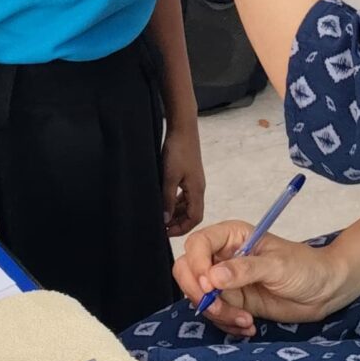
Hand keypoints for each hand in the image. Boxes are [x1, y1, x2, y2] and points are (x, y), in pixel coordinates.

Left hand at [161, 123, 205, 238]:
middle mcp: (198, 188)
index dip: (181, 228)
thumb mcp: (169, 177)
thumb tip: (164, 219)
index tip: (166, 232)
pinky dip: (176, 202)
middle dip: (178, 223)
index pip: (195, 218)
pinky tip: (165, 202)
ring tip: (161, 216)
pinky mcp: (189, 175)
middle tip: (161, 226)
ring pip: (188, 205)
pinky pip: (184, 195)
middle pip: (192, 213)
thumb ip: (167, 199)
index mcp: (197, 190)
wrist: (183, 128)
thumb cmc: (177, 151)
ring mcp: (194, 181)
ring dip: (176, 213)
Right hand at [171, 220, 341, 337]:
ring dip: (217, 314)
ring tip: (246, 321)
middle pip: (187, 271)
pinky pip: (214, 315)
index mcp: (233, 236)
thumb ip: (245, 269)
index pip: (197, 244)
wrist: (326, 291)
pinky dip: (226, 324)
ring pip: (199, 298)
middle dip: (199, 294)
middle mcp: (224, 257)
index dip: (196, 265)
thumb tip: (212, 276)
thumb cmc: (307, 268)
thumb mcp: (278, 266)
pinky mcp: (234, 303)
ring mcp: (227, 282)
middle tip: (219, 309)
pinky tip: (249, 326)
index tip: (208, 286)